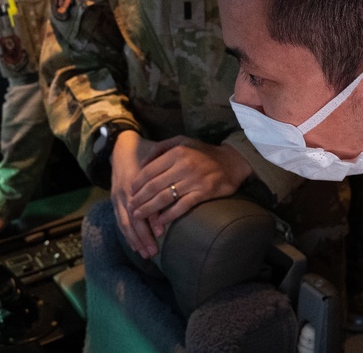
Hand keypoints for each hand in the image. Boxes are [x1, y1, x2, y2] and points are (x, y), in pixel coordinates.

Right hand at [109, 131, 166, 259]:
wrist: (123, 146)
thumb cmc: (146, 152)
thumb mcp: (156, 158)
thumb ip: (165, 173)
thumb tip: (182, 190)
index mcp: (134, 182)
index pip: (142, 206)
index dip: (151, 221)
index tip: (161, 233)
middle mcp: (124, 192)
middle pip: (132, 219)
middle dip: (142, 237)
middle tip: (153, 252)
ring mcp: (117, 197)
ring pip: (125, 223)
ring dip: (135, 239)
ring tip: (146, 253)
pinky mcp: (115, 201)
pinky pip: (121, 221)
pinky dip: (128, 235)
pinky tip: (136, 246)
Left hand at [127, 136, 252, 239]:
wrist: (232, 162)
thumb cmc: (203, 152)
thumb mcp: (182, 141)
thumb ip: (161, 148)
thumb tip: (142, 163)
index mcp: (176, 152)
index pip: (149, 171)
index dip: (137, 184)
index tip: (130, 193)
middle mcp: (184, 165)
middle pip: (154, 186)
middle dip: (139, 199)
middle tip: (130, 208)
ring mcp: (194, 180)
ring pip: (164, 198)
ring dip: (149, 209)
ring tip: (138, 216)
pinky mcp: (203, 193)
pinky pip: (181, 206)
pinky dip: (169, 215)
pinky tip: (160, 221)